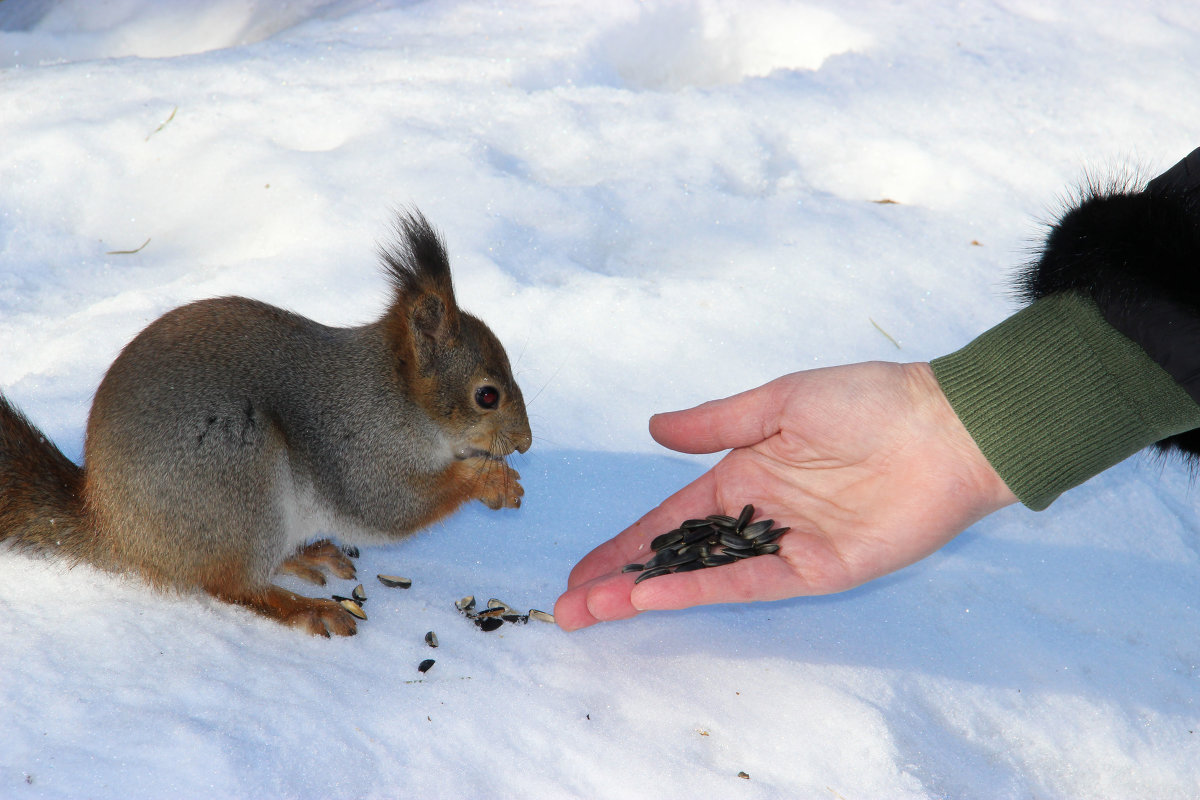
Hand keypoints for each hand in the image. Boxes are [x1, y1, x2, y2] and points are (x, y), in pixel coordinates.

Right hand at [554, 361, 1016, 630]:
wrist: (947, 426)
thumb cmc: (868, 401)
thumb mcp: (779, 401)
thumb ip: (716, 422)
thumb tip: (655, 430)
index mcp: (743, 475)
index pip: (668, 518)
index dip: (624, 543)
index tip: (580, 569)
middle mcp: (757, 517)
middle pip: (675, 556)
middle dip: (621, 580)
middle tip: (569, 608)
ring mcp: (785, 546)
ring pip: (702, 576)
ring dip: (647, 593)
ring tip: (594, 609)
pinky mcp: (819, 569)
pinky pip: (749, 583)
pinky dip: (701, 590)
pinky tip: (655, 595)